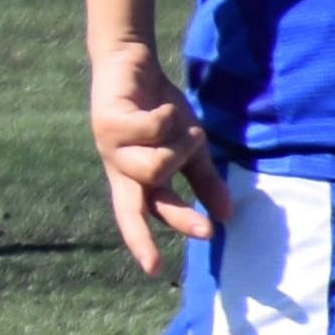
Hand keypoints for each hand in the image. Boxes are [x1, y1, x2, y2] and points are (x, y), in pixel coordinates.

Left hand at [89, 40, 227, 278]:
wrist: (131, 62)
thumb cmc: (158, 109)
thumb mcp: (188, 148)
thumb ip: (204, 180)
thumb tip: (227, 215)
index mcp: (133, 179)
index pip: (137, 217)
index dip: (142, 243)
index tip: (154, 271)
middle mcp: (118, 169)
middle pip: (138, 207)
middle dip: (175, 217)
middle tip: (207, 230)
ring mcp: (110, 147)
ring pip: (155, 167)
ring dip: (180, 146)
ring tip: (181, 126)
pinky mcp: (108, 122)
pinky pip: (154, 130)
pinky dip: (168, 117)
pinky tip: (162, 106)